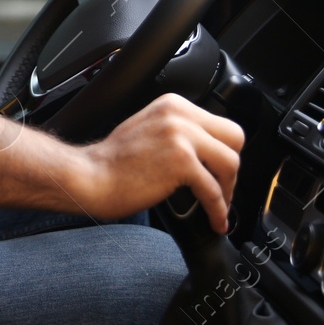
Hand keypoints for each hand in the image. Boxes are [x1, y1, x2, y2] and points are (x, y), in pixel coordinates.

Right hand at [71, 94, 244, 231]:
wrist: (89, 177)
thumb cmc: (112, 162)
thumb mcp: (148, 129)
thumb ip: (177, 132)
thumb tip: (205, 152)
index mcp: (173, 105)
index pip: (220, 124)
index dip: (224, 151)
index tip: (220, 170)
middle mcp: (179, 115)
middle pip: (234, 138)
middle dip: (232, 167)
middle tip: (223, 187)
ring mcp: (181, 137)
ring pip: (230, 163)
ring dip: (228, 189)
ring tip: (219, 205)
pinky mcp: (181, 162)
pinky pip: (214, 190)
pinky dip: (218, 209)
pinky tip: (214, 219)